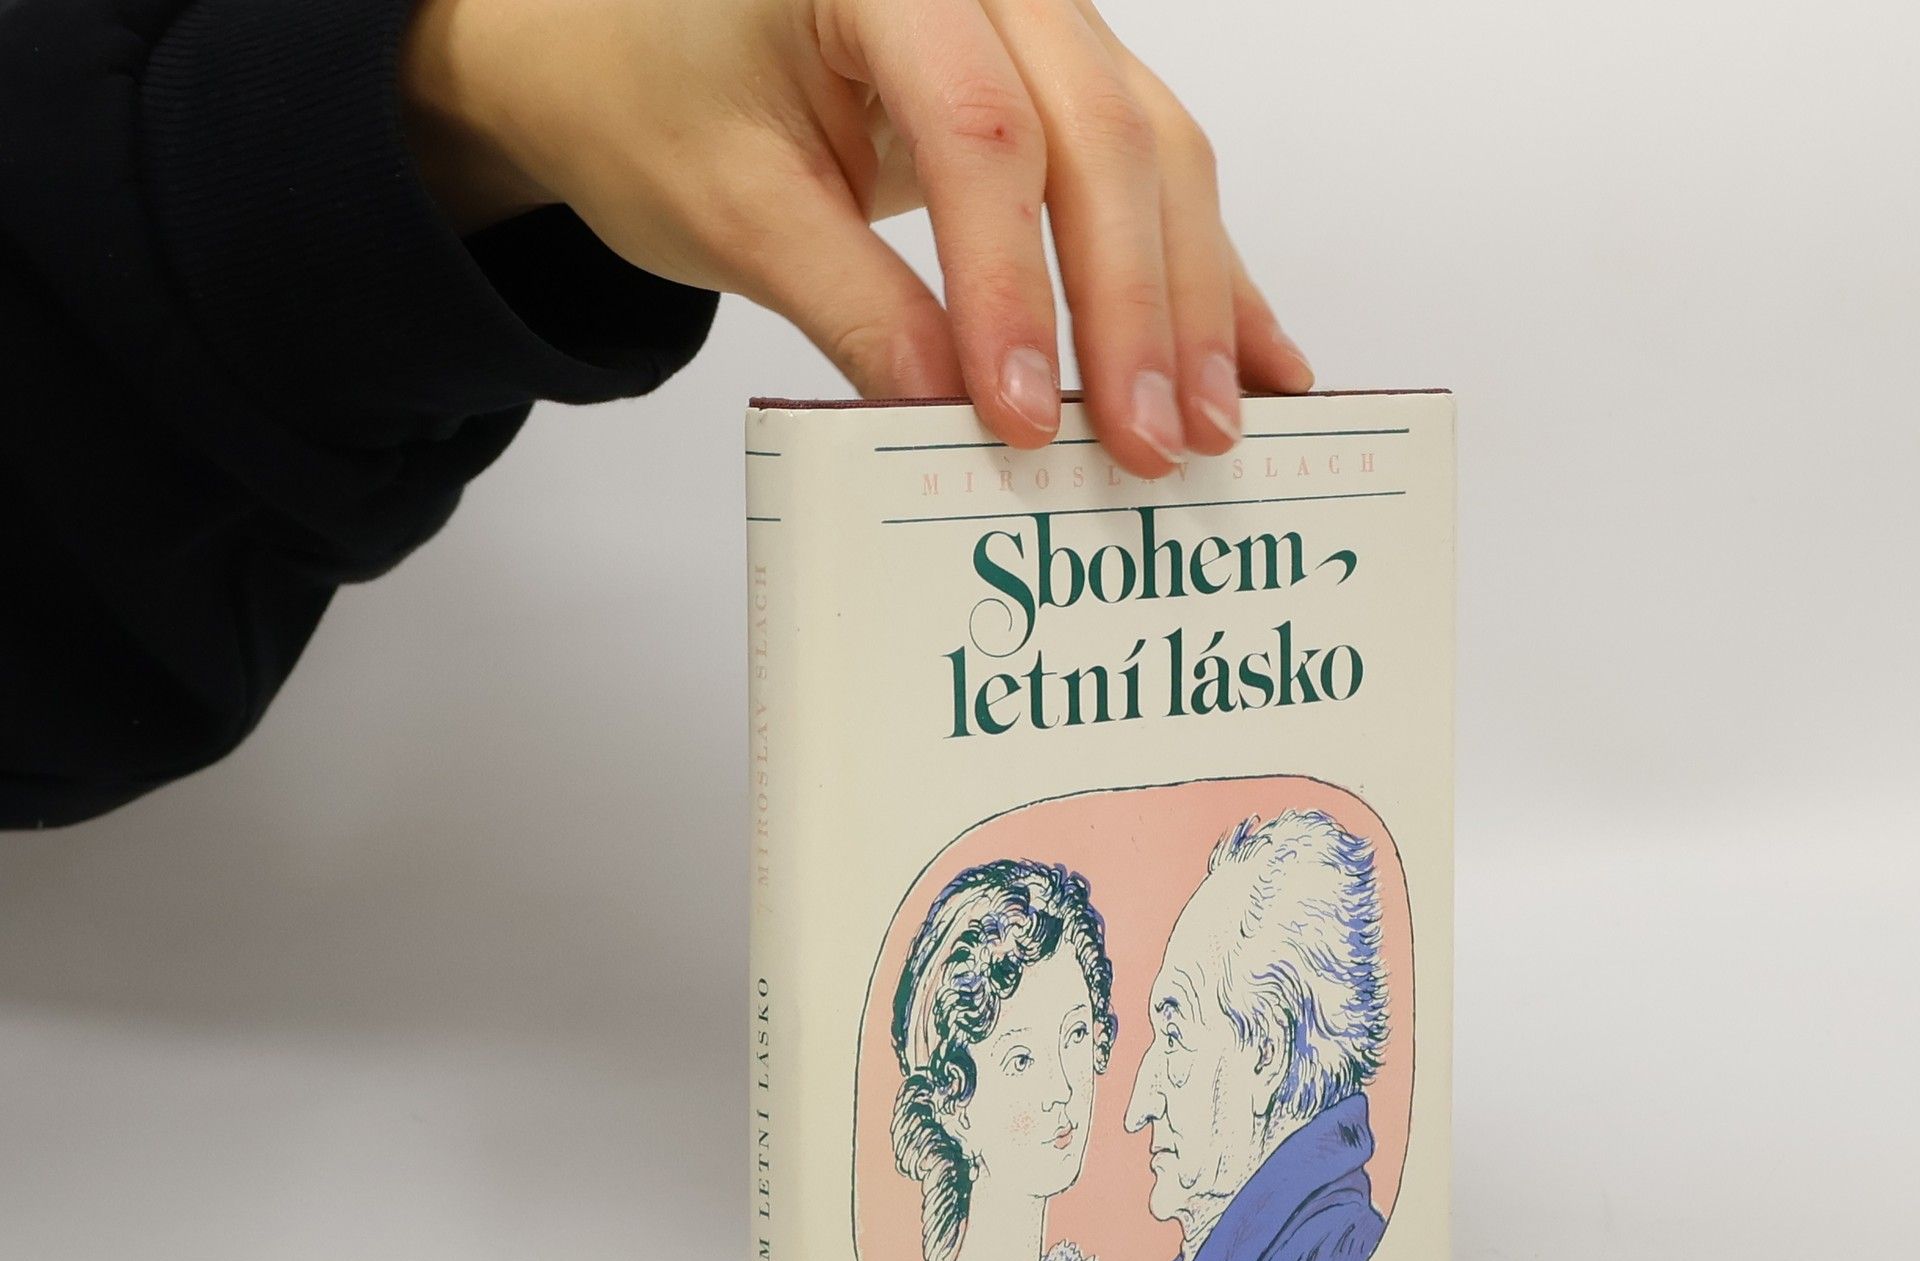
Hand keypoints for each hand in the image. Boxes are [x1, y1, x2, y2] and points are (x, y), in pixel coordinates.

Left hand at [402, 0, 1313, 475]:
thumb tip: (950, 412)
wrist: (638, 42)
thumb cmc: (662, 98)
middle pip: (1100, 135)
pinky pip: (1156, 165)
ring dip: (1192, 299)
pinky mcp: (1067, 76)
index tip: (1024, 415)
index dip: (1013, 287)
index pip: (979, 132)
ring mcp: (1044, 18)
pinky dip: (1205, 271)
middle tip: (1150, 444)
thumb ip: (851, 304)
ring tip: (1210, 426)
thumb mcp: (733, 211)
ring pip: (1153, 148)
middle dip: (1135, 309)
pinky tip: (1256, 358)